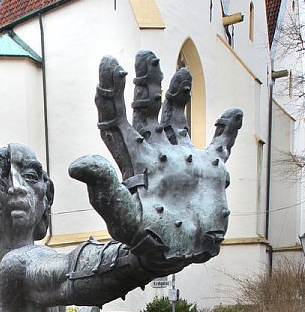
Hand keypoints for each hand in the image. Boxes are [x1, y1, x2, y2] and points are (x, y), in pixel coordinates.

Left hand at [69, 50, 242, 273]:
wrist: (182, 257)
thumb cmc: (147, 241)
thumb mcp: (122, 213)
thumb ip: (103, 187)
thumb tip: (77, 162)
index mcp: (132, 161)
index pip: (116, 120)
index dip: (111, 92)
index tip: (109, 63)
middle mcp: (155, 156)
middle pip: (144, 111)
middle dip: (143, 82)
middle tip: (144, 54)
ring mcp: (182, 162)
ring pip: (177, 118)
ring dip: (178, 93)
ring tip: (179, 68)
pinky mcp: (209, 172)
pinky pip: (220, 145)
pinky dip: (229, 129)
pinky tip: (234, 112)